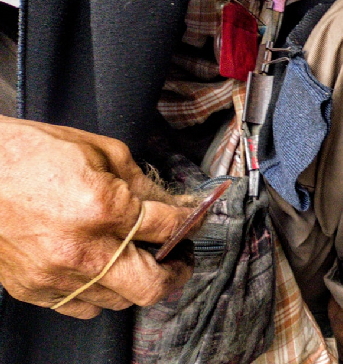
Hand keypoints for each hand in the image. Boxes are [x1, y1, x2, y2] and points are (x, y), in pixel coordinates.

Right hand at [0, 117, 195, 318]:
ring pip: (120, 301)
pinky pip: (83, 308)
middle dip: (176, 271)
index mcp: (103, 208)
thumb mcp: (100, 150)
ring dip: (138, 281)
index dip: (191, 222)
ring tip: (140, 259)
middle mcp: (82, 250)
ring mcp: (56, 275)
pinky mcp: (33, 289)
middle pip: (152, 284)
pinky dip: (101, 294)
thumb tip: (172, 203)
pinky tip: (102, 270)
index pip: (169, 227)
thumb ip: (141, 183)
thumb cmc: (30, 153)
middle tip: (180, 255)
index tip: (196, 220)